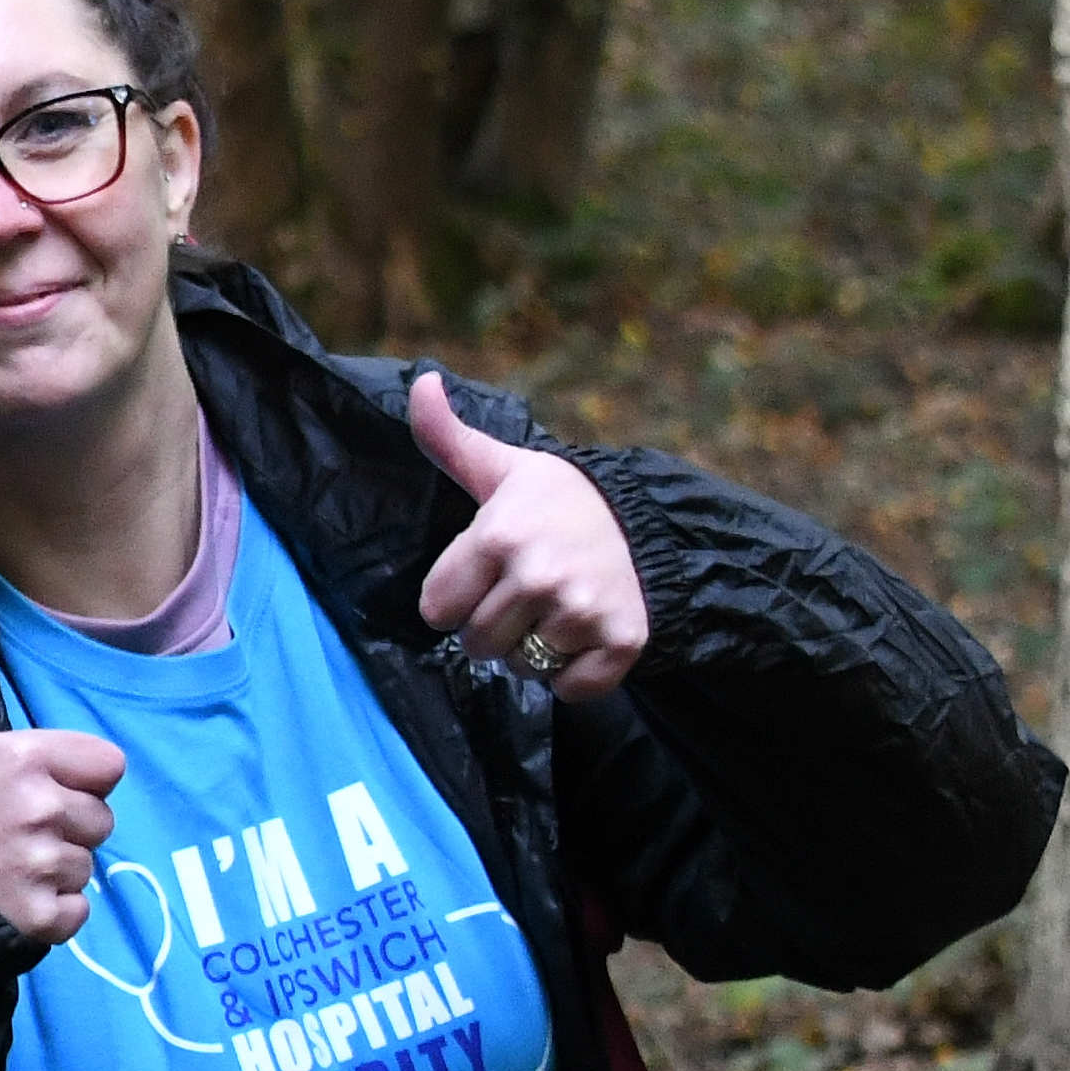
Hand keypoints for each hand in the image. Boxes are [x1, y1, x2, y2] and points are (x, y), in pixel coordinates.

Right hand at [0, 603, 126, 947]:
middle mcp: (41, 810)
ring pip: (85, 864)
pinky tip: (9, 896)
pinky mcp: (37, 918)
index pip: (107, 765)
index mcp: (24, 759)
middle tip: (12, 828)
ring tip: (5, 863)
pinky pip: (75, 911)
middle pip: (99, 818)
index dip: (79, 775)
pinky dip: (50, 910)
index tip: (38, 783)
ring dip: (55, 867)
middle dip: (66, 824)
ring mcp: (41, 867)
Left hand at [402, 379, 650, 694]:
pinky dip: (574, 676)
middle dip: (494, 625)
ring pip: (523, 667)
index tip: (488, 572)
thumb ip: (448, 437)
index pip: (437, 610)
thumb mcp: (501, 467)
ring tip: (555, 608)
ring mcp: (582, 611)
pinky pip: (570, 690)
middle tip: (527, 591)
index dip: (457, 596)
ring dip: (533, 649)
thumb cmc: (559, 498)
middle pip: (477, 644)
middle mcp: (539, 575)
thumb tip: (420, 380)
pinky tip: (584, 635)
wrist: (649, 521)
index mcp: (497, 535)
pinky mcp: (621, 642)